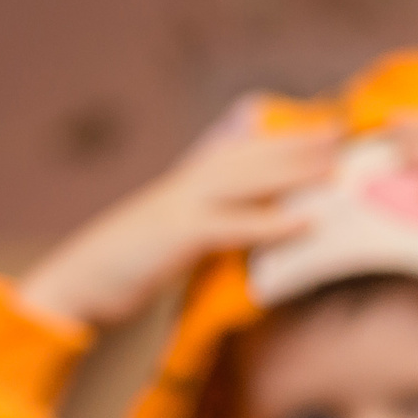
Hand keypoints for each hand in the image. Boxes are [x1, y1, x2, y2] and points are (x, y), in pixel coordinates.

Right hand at [14, 130, 337, 328]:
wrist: (75, 287)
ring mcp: (176, 207)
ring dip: (292, 172)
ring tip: (335, 168)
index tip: (322, 130)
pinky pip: (229, 226)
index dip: (279, 141)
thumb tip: (253, 238)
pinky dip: (269, 223)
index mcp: (184, 188)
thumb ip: (211, 234)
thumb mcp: (176, 247)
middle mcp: (183, 188)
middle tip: (342, 132)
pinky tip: (306, 224)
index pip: (240, 154)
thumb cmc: (126, 273)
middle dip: (296, 143)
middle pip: (248, 157)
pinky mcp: (173, 235)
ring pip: (243, 181)